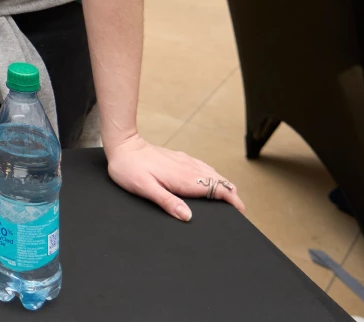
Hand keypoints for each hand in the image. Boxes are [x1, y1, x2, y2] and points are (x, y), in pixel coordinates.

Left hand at [104, 133, 244, 220]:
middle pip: (219, 180)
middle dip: (232, 194)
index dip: (232, 199)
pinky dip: (212, 176)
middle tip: (239, 209)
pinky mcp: (179, 158)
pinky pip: (203, 167)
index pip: (217, 187)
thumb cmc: (129, 168)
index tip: (241, 210)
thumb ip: (167, 202)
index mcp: (184, 178)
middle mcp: (188, 168)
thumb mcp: (145, 188)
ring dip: (223, 185)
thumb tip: (188, 216)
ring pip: (212, 173)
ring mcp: (184, 161)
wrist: (122, 146)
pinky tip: (209, 181)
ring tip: (230, 199)